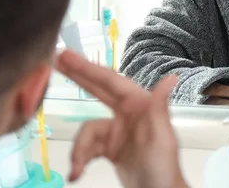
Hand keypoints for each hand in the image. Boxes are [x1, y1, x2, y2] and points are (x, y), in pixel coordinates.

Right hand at [55, 50, 188, 187]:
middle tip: (56, 60)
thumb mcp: (161, 137)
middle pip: (99, 89)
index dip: (89, 67)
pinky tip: (76, 172)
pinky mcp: (109, 146)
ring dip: (79, 149)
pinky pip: (87, 146)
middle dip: (79, 76)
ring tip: (77, 167)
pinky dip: (80, 158)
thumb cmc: (163, 168)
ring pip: (87, 128)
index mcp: (142, 104)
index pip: (112, 81)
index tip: (68, 55)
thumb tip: (171, 78)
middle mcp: (129, 112)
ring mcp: (118, 129)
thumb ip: (160, 107)